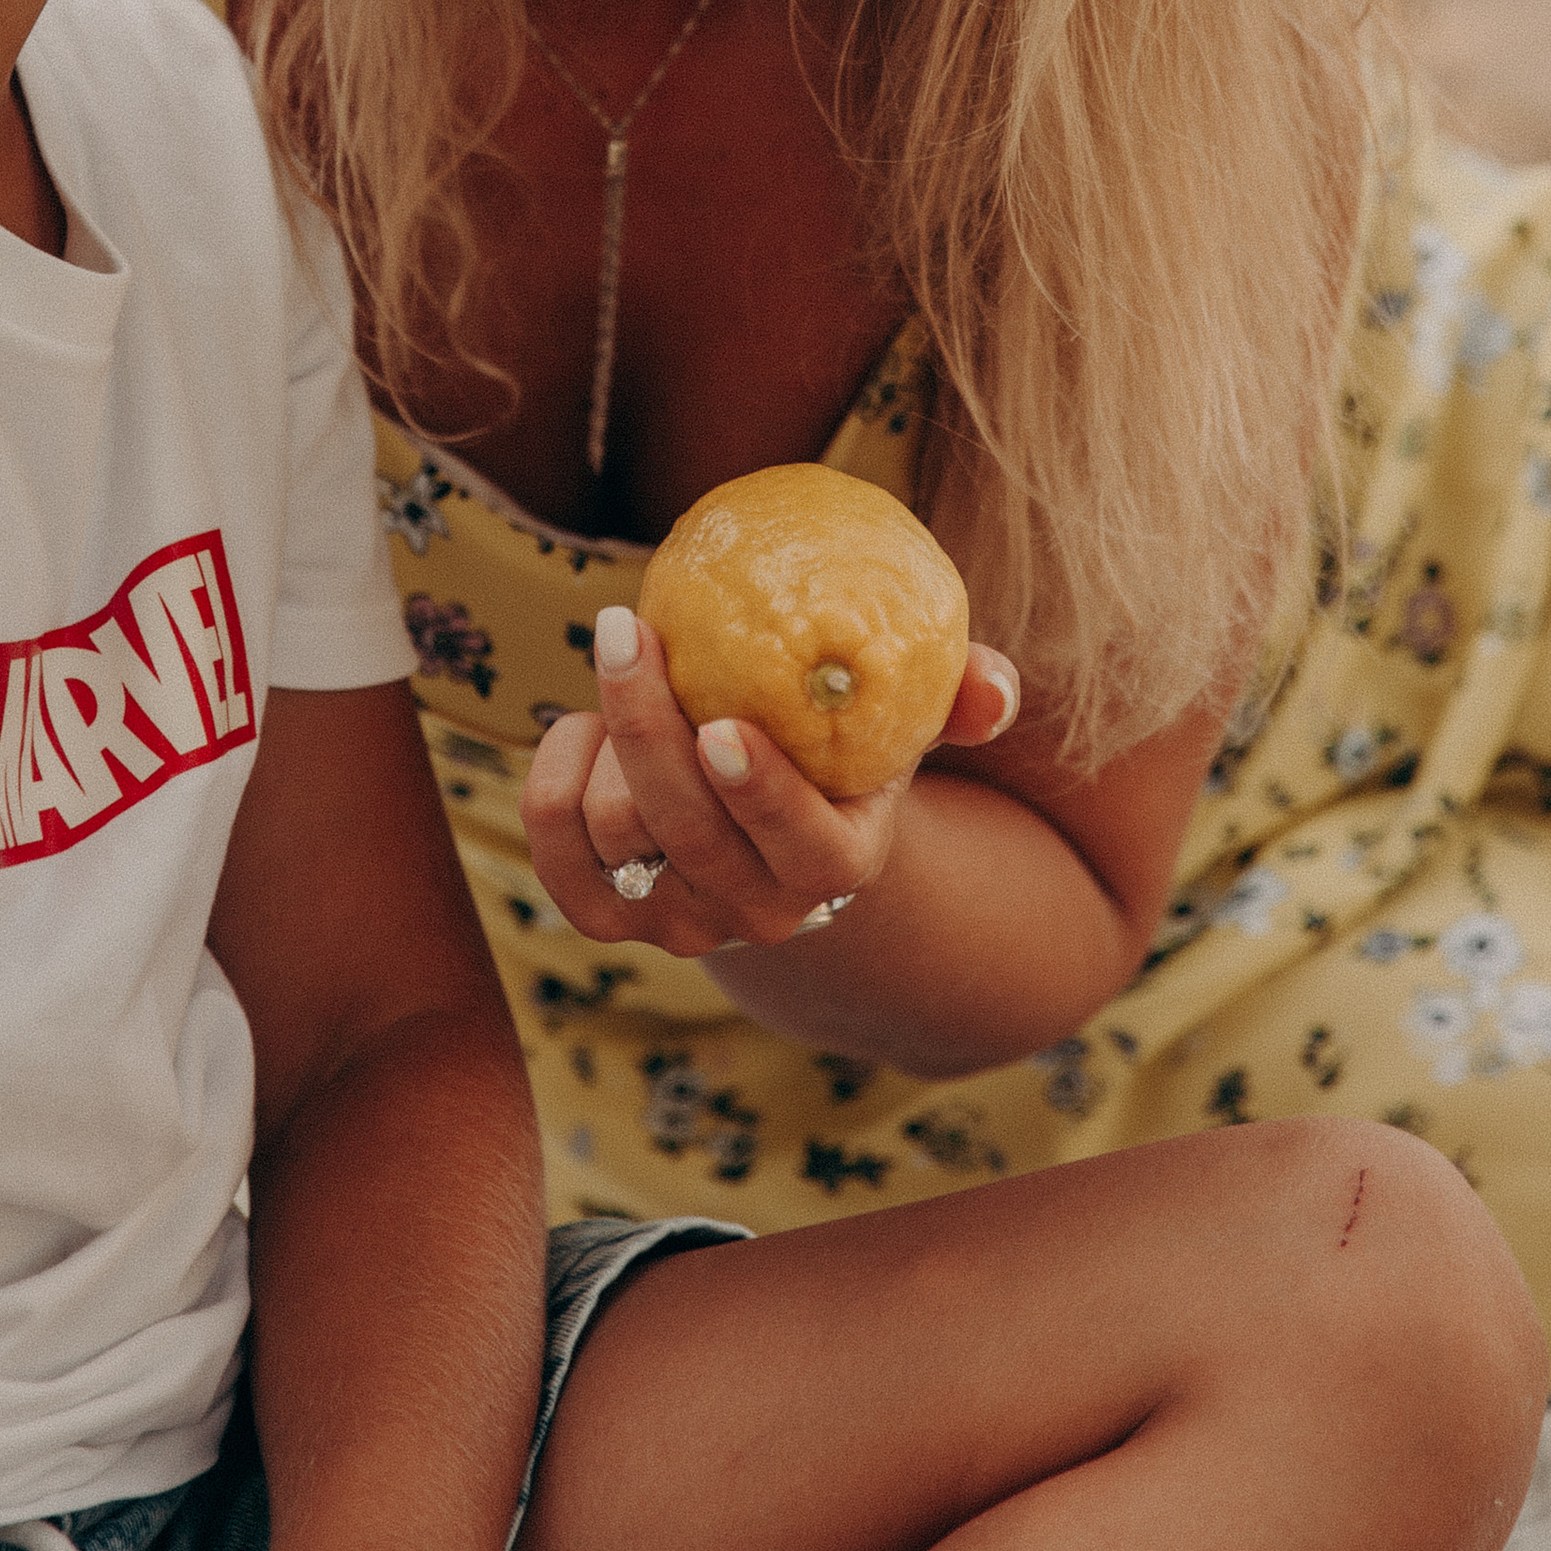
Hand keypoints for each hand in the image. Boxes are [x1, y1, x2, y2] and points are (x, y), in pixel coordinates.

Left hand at [520, 607, 1018, 959]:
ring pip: (614, 834)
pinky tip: (583, 725)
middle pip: (686, 831)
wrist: (764, 823)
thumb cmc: (842, 745)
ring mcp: (676, 922)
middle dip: (647, 725)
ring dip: (604, 738)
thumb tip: (996, 687)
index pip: (804, 850)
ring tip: (624, 667)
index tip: (723, 724)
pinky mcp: (605, 915)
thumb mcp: (903, 718)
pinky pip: (556, 849)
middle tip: (626, 628)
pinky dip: (553, 773)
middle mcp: (758, 912)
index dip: (762, 796)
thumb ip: (958, 695)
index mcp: (839, 865)